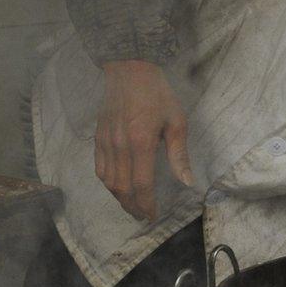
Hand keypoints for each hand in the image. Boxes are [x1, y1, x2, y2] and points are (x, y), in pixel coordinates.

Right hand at [95, 60, 192, 220]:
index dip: (146, 204)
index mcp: (141, 143)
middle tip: (143, 216)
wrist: (129, 70)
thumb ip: (179, 155)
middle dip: (133, 206)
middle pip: (122, 188)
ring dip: (120, 198)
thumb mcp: (177, 121)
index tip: (153, 215)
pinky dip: (108, 183)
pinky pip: (99, 168)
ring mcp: (106, 142)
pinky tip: (117, 188)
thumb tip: (187, 182)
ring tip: (132, 206)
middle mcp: (120, 146)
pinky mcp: (98, 137)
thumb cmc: (158, 95)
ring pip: (108, 181)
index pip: (141, 184)